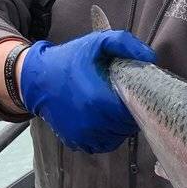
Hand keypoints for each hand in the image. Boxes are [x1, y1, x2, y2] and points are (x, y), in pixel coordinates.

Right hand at [19, 30, 155, 152]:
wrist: (36, 78)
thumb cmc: (70, 59)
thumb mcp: (97, 42)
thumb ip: (125, 44)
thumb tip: (150, 57)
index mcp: (99, 100)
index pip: (134, 110)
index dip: (138, 101)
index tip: (131, 90)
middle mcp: (92, 123)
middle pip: (127, 126)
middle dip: (130, 113)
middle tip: (124, 98)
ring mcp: (83, 135)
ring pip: (117, 137)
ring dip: (120, 126)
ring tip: (113, 108)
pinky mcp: (75, 141)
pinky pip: (102, 145)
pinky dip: (107, 135)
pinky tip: (104, 119)